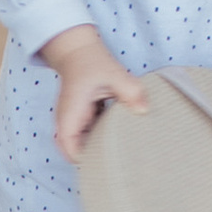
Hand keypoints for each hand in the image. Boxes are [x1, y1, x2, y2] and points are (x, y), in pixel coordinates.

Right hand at [38, 27, 149, 162]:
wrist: (78, 50)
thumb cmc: (91, 62)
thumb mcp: (113, 74)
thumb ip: (129, 91)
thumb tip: (143, 110)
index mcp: (70, 116)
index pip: (71, 150)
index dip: (87, 159)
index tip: (110, 159)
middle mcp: (68, 122)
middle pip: (75, 153)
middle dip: (95, 158)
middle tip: (120, 160)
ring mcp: (74, 121)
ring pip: (83, 145)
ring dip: (99, 147)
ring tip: (123, 149)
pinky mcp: (82, 118)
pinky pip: (90, 135)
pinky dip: (103, 137)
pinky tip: (120, 134)